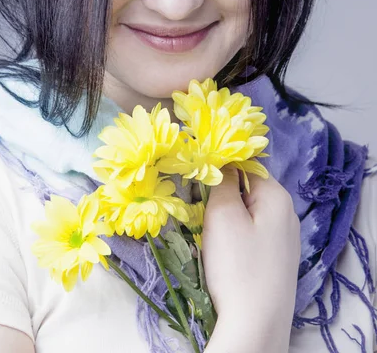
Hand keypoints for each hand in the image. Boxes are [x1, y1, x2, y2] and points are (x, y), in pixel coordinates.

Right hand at [201, 166, 300, 352]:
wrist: (257, 325)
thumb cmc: (238, 267)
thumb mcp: (223, 215)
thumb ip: (222, 181)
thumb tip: (223, 161)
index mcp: (277, 196)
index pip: (245, 164)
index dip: (220, 170)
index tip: (199, 185)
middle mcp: (287, 212)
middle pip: (247, 189)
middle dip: (223, 198)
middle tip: (206, 217)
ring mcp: (286, 238)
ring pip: (248, 213)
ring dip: (227, 220)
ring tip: (215, 241)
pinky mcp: (278, 259)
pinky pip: (253, 235)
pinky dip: (237, 239)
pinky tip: (228, 258)